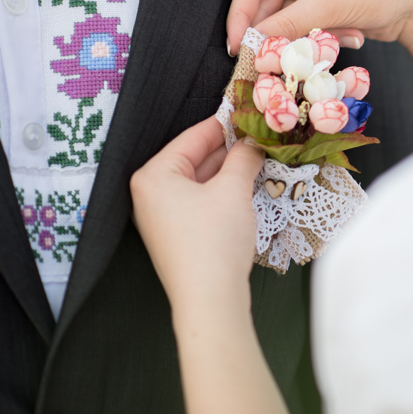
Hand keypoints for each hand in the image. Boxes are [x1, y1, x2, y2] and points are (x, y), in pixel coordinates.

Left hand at [130, 117, 264, 313]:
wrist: (210, 300)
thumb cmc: (213, 242)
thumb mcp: (233, 190)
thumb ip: (244, 157)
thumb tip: (254, 140)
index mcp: (153, 175)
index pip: (193, 136)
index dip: (226, 123)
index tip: (250, 112)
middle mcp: (150, 193)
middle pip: (195, 158)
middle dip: (230, 149)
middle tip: (262, 135)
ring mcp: (162, 216)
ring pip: (200, 180)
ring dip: (230, 171)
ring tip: (261, 157)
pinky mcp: (177, 235)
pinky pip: (201, 201)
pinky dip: (223, 191)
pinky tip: (247, 184)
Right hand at [226, 0, 412, 54]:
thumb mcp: (328, 5)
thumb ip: (285, 26)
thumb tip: (250, 47)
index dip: (240, 19)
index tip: (235, 50)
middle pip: (265, 7)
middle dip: (279, 35)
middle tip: (278, 63)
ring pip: (285, 24)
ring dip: (308, 38)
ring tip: (340, 35)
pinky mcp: (318, 4)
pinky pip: (303, 30)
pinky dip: (322, 38)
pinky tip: (352, 33)